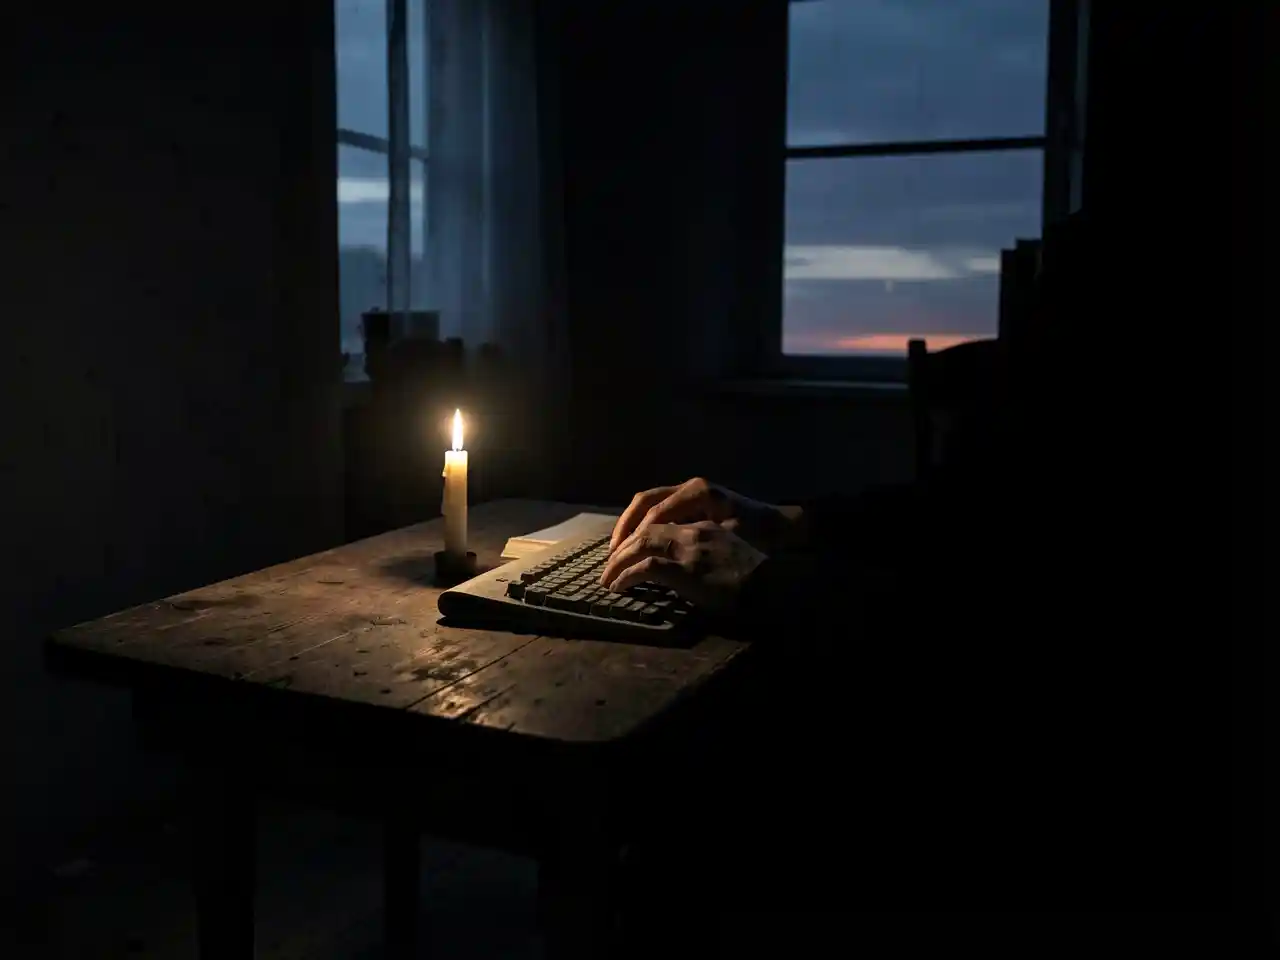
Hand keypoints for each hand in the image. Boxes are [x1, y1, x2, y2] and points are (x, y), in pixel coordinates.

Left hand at [599, 520, 766, 613]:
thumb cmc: (761, 578)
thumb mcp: (730, 558)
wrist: (779, 585)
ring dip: (618, 561)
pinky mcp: (688, 567)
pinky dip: (627, 575)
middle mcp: (695, 529)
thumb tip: (687, 574)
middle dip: (621, 544)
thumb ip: (707, 557)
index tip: (623, 551)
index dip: (637, 533)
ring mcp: (691, 547)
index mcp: (705, 525)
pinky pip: (647, 566)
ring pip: (641, 543)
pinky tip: (618, 586)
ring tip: (606, 578)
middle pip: (646, 527)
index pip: (661, 518)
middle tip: (607, 565)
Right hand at [610, 477, 798, 553]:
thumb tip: (654, 556)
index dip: (634, 538)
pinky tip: (636, 543)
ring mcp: (690, 492)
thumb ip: (692, 546)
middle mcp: (689, 487)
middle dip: (624, 529)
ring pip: (648, 503)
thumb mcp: (727, 542)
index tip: (620, 560)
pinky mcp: (692, 502)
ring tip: (617, 550)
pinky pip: (658, 508)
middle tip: (611, 556)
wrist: (783, 527)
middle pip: (644, 502)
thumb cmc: (759, 536)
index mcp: (697, 493)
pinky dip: (643, 524)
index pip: (654, 514)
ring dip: (630, 525)